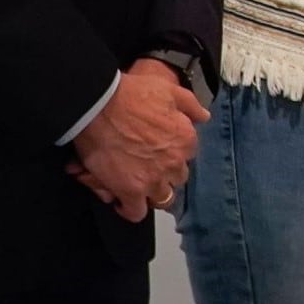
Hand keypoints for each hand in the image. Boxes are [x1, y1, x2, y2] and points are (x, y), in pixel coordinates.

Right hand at [70, 58, 207, 222]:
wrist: (99, 106)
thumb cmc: (133, 94)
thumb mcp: (170, 90)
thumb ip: (190, 105)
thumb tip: (204, 117)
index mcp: (186, 139)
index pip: (188, 153)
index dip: (174, 151)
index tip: (161, 149)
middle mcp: (174, 162)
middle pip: (177, 178)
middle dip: (166, 173)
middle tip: (148, 166)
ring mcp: (153, 180)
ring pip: (162, 198)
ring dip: (152, 193)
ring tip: (137, 184)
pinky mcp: (130, 192)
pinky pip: (137, 213)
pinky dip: (130, 209)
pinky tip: (122, 201)